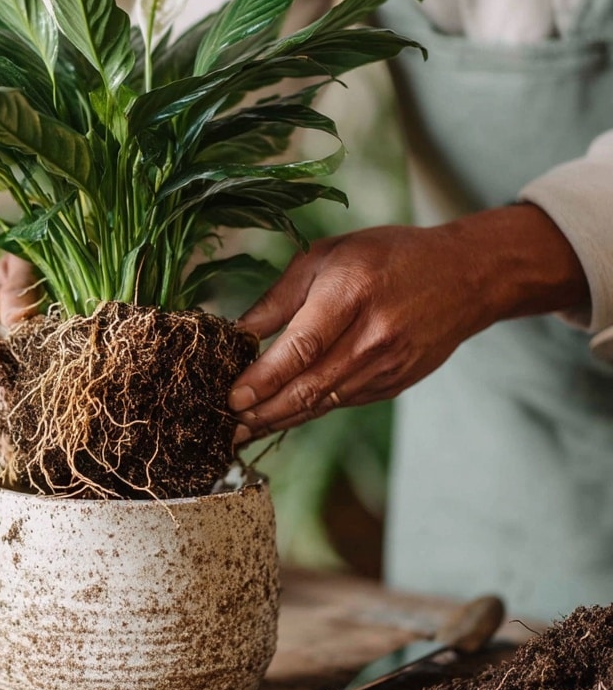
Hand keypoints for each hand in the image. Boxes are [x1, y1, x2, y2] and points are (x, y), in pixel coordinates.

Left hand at [229, 205, 587, 441]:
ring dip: (279, 420)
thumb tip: (237, 334)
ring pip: (323, 402)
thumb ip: (279, 298)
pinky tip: (278, 417)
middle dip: (262, 412)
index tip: (231, 398)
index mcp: (352, 293)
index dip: (264, 379)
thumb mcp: (327, 257)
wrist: (466, 276)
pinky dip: (307, 412)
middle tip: (224, 426)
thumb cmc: (386, 256)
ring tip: (241, 432)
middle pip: (309, 386)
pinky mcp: (394, 383)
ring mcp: (387, 366)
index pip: (301, 347)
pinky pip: (341, 402)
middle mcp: (372, 336)